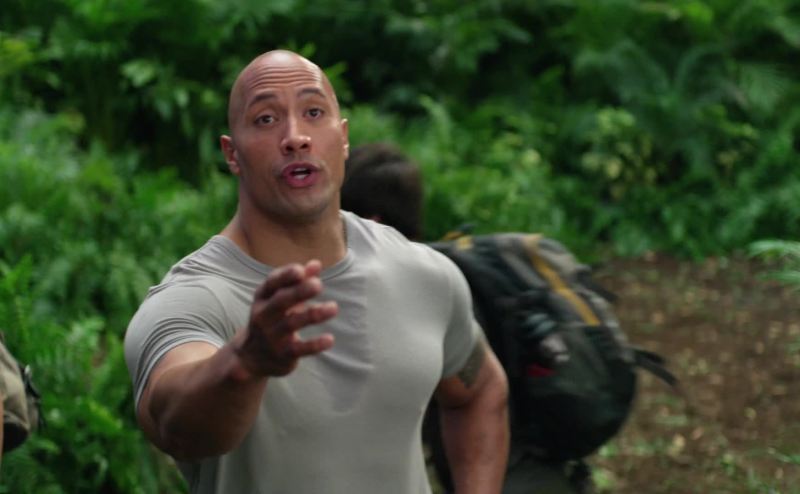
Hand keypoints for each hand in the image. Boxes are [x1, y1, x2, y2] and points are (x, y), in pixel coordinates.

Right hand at [235, 260, 336, 376]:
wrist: (252, 357)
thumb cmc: (272, 318)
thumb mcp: (280, 298)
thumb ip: (299, 281)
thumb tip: (316, 264)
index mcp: (263, 298)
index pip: (272, 283)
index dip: (285, 276)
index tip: (301, 270)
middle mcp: (264, 315)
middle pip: (281, 301)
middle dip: (299, 292)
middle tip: (318, 285)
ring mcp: (272, 335)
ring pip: (292, 323)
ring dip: (313, 314)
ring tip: (333, 307)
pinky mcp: (282, 354)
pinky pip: (299, 349)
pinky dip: (314, 344)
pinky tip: (330, 339)